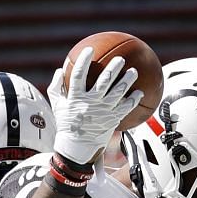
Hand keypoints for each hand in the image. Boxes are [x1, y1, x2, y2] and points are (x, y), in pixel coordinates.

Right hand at [49, 48, 142, 165]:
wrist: (76, 148)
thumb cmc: (66, 124)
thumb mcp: (57, 106)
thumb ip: (56, 87)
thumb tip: (60, 69)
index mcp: (75, 98)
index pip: (79, 75)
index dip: (84, 61)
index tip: (89, 49)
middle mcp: (90, 103)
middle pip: (104, 81)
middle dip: (113, 68)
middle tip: (120, 59)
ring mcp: (103, 111)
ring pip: (118, 92)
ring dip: (128, 80)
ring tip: (134, 71)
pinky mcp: (112, 120)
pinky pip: (125, 108)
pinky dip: (133, 100)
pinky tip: (140, 93)